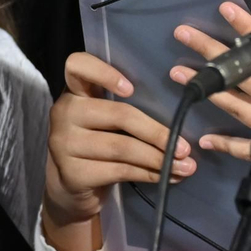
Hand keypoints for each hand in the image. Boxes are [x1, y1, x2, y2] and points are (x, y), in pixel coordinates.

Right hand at [43, 52, 195, 250]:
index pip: (77, 66)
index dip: (104, 72)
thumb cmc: (100, 139)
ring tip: (185, 165)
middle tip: (186, 147)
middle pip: (119, 115)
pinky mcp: (72, 173)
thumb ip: (132, 105)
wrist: (71, 184)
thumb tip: (185, 114)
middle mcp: (66, 112)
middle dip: (158, 133)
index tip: (132, 88)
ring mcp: (64, 143)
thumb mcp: (107, 117)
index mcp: (76, 90)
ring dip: (159, 158)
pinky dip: (148, 173)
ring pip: (122, 147)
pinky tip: (166, 175)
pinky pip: (119, 170)